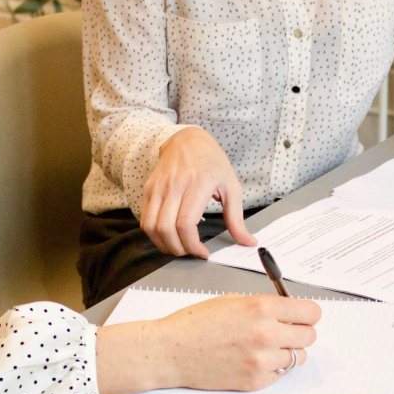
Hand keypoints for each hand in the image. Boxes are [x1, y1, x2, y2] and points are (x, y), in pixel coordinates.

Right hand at [96, 294, 320, 393]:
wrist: (170, 351)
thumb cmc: (195, 323)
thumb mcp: (232, 301)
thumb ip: (264, 305)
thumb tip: (288, 312)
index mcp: (262, 308)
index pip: (311, 313)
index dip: (307, 314)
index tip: (301, 316)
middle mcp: (267, 334)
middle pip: (309, 336)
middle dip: (298, 332)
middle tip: (283, 332)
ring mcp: (262, 361)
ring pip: (297, 357)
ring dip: (286, 352)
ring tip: (263, 348)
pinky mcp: (255, 381)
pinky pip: (279, 374)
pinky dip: (271, 368)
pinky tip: (251, 360)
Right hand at [141, 127, 256, 258]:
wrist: (187, 140)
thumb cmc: (212, 163)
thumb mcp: (231, 186)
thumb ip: (237, 218)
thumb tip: (248, 242)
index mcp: (198, 184)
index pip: (185, 223)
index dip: (192, 245)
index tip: (203, 252)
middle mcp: (174, 185)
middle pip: (166, 229)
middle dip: (178, 249)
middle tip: (191, 252)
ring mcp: (158, 187)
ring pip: (151, 227)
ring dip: (164, 244)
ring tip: (179, 247)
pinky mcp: (148, 189)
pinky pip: (145, 219)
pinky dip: (154, 234)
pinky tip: (168, 236)